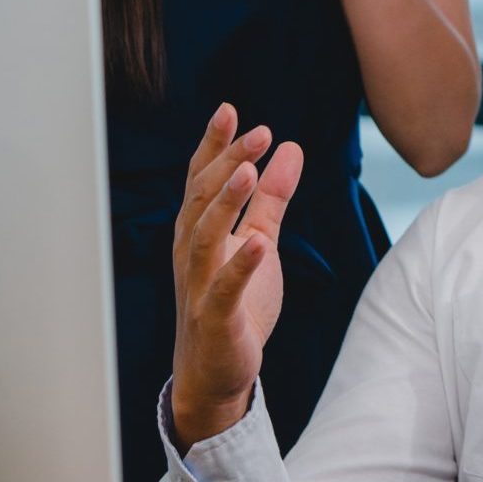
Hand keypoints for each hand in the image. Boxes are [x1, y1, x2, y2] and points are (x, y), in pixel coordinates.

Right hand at [169, 104, 302, 449]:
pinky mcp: (216, 317)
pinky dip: (239, 265)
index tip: (228, 109)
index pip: (201, 180)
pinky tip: (258, 245)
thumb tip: (290, 147)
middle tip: (258, 131)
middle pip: (202, 199)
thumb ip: (273, 198)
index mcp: (200, 231)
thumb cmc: (233, 302)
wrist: (215, 372)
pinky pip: (224, 288)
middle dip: (226, 163)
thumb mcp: (260, 240)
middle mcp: (193, 253)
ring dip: (224, 203)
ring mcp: (200, 285)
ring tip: (249, 171)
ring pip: (204, 237)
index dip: (213, 145)